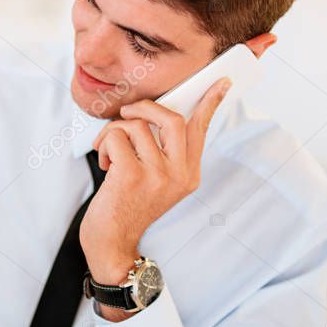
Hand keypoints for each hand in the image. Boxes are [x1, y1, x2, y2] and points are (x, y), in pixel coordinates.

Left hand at [79, 78, 230, 284]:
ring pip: (136, 126)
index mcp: (189, 175)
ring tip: (109, 152)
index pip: (201, 130)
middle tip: (128, 112)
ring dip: (114, 132)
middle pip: (171, 118)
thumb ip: (163, 153)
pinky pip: (116, 136)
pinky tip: (105, 163)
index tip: (221, 82)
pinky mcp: (132, 175)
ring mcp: (158, 175)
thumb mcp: (156, 182)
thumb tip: (157, 116)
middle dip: (145, 107)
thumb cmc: (128, 208)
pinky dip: (104, 144)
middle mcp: (179, 175)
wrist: (112, 244)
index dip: (210, 103)